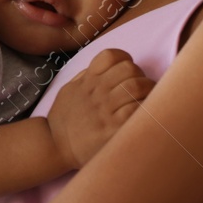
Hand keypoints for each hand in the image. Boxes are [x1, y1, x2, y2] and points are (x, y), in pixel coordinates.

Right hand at [46, 48, 154, 168]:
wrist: (55, 147)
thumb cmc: (64, 119)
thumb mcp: (69, 90)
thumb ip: (86, 77)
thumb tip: (108, 67)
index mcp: (87, 81)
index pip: (111, 56)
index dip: (124, 59)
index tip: (127, 72)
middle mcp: (97, 92)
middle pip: (129, 69)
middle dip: (140, 75)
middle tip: (141, 88)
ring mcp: (105, 110)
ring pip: (136, 87)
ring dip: (147, 91)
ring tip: (146, 100)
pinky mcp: (113, 129)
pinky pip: (137, 110)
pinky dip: (145, 108)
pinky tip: (144, 115)